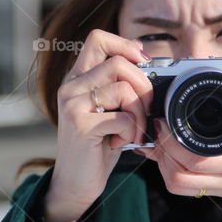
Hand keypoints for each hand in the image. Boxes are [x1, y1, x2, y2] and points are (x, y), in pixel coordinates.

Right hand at [45, 30, 152, 221]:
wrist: (75, 183)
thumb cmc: (98, 146)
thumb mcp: (109, 110)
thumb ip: (120, 87)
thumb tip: (151, 64)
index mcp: (77, 78)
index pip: (98, 38)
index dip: (125, 46)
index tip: (142, 65)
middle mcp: (71, 86)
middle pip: (119, 63)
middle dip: (144, 86)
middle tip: (145, 110)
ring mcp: (72, 104)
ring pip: (124, 89)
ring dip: (140, 114)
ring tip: (134, 131)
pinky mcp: (80, 125)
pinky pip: (123, 117)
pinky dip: (132, 132)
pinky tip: (122, 143)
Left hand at [138, 88, 221, 218]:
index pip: (199, 162)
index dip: (174, 144)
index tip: (166, 121)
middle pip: (180, 179)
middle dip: (162, 154)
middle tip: (158, 127)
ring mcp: (221, 188)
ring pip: (178, 186)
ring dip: (163, 164)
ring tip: (160, 137)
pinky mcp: (217, 189)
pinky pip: (185, 185)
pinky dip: (169, 168)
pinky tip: (166, 150)